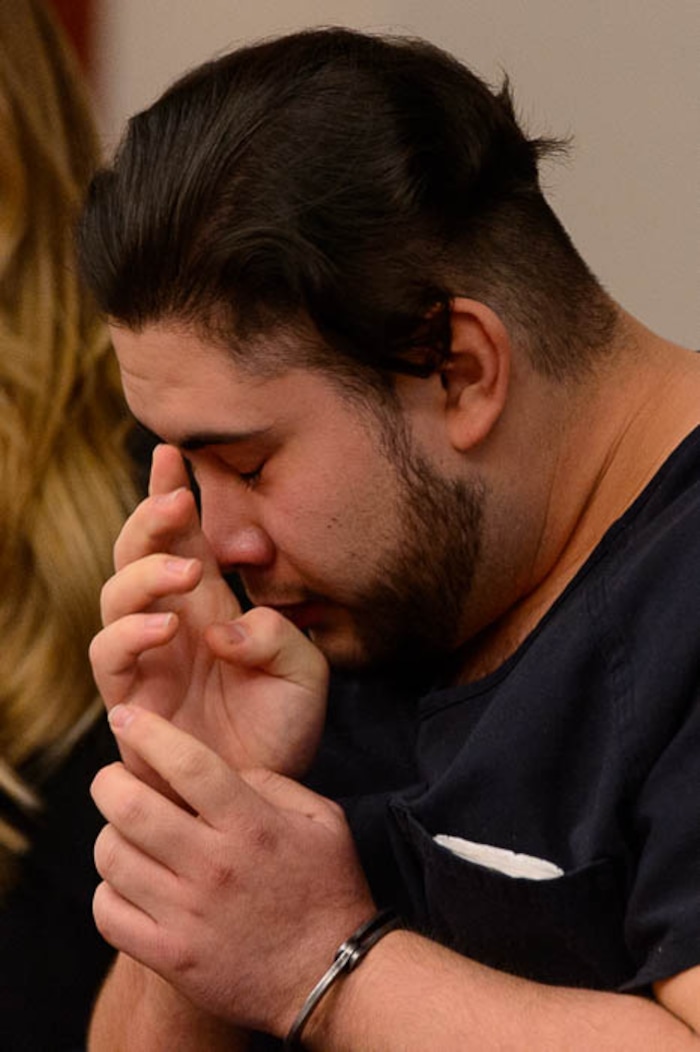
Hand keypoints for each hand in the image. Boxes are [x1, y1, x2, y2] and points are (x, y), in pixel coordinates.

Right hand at [90, 444, 327, 782]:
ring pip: (114, 596)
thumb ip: (277, 635)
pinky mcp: (129, 699)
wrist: (265, 792)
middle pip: (135, 554)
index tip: (172, 453)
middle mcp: (170, 624)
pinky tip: (170, 627)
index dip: (170, 495)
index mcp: (209, 605)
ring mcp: (146, 659)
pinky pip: (109, 653)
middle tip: (177, 501)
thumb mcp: (304, 672)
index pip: (181, 539)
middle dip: (148, 519)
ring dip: (146, 575)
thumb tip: (224, 624)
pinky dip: (132, 632)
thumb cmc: (283, 728)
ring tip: (187, 575)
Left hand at [91, 705, 375, 1036]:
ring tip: (128, 833)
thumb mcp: (322, 819)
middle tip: (112, 779)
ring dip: (111, 835)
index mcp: (251, 824)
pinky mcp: (171, 957)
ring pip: (111, 856)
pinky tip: (130, 882)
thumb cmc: (328, 888)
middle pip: (130, 806)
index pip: (185, 762)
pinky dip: (109, 890)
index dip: (147, 731)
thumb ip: (272, 782)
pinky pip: (107, 912)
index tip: (126, 716)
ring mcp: (187, 915)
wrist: (333, 976)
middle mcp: (214, 865)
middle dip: (108, 781)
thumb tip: (224, 767)